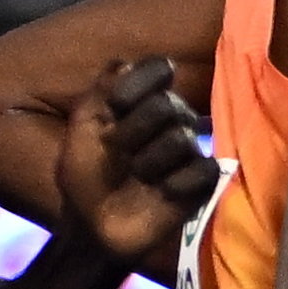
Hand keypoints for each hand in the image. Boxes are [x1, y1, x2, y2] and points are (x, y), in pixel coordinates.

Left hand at [61, 53, 216, 274]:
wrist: (93, 227)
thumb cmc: (85, 176)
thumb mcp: (83, 126)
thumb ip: (103, 89)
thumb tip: (125, 62)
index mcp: (142, 101)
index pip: (157, 70)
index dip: (134, 88)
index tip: (113, 109)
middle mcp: (171, 120)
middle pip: (167, 106)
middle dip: (133, 133)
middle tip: (120, 156)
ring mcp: (190, 151)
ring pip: (180, 140)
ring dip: (149, 164)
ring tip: (139, 180)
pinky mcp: (204, 182)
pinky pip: (201, 170)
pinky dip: (175, 185)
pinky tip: (161, 195)